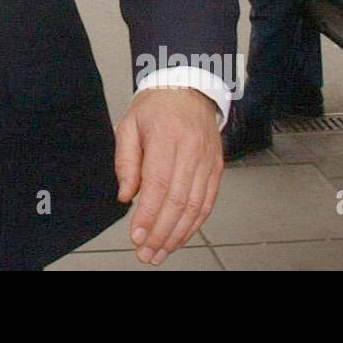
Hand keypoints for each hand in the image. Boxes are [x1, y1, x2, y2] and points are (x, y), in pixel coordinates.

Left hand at [114, 88, 223, 264]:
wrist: (189, 89)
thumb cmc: (156, 106)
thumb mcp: (129, 125)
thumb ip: (125, 161)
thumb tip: (126, 196)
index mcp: (167, 135)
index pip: (158, 183)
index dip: (148, 214)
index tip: (136, 236)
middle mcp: (192, 149)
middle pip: (178, 201)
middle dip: (161, 233)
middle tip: (145, 253)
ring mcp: (208, 160)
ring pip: (195, 207)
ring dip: (177, 235)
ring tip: (160, 252)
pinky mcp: (217, 168)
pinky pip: (207, 202)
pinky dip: (194, 225)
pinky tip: (179, 237)